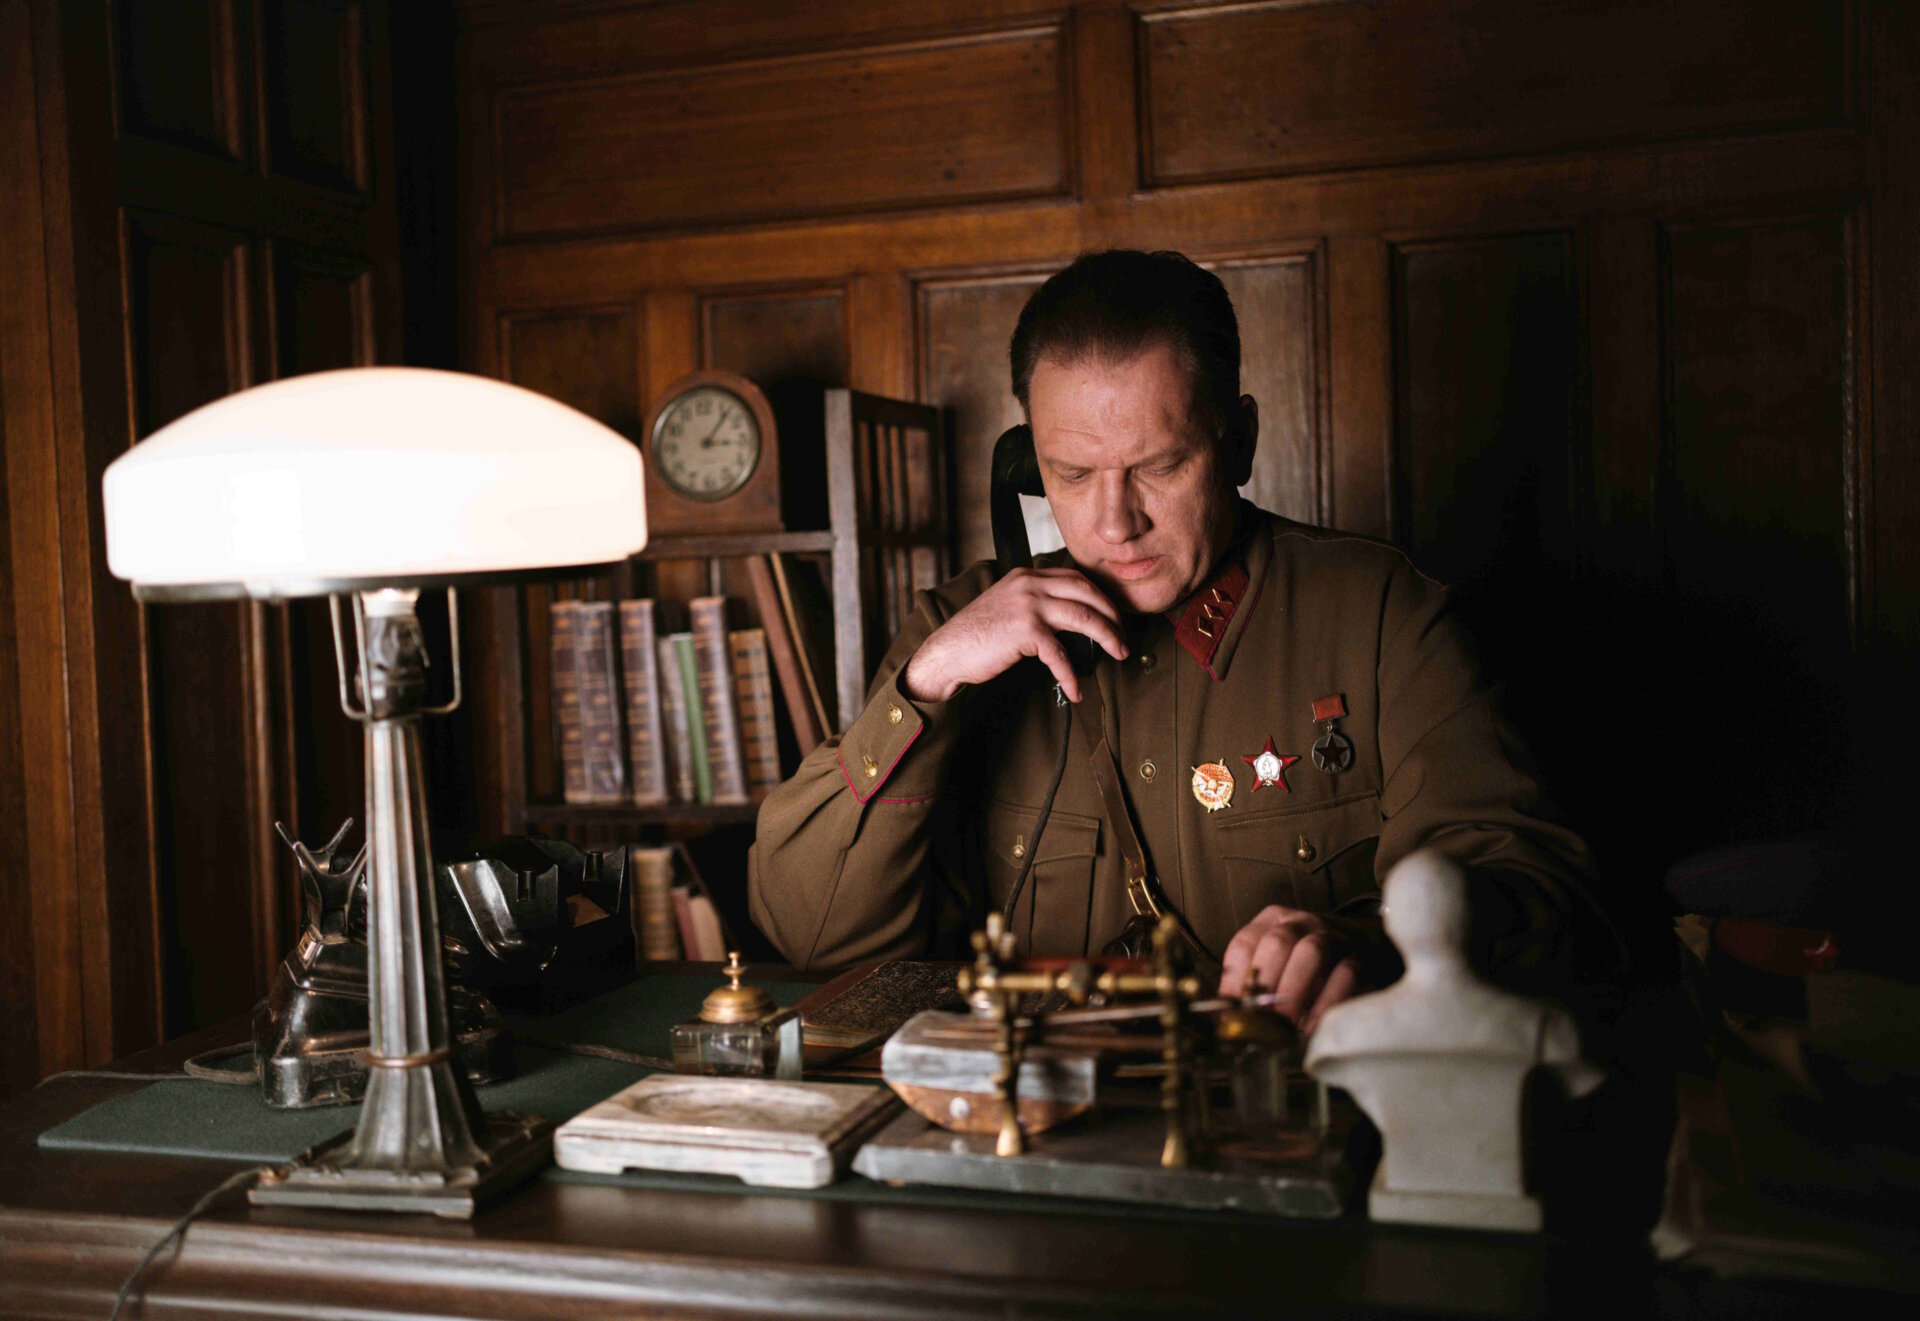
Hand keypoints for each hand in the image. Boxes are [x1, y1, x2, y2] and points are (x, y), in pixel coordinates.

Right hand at [901, 567, 1126, 703]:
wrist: (947, 652)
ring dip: (1107, 637)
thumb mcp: (1007, 604)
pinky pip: (1060, 653)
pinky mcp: (1025, 631)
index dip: (1100, 596)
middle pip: (1087, 592)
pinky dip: (1071, 674)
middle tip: (1123, 635)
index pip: (1076, 578)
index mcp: (1027, 575)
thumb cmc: (976, 635)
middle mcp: (1030, 584)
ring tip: (1119, 653)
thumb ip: (1034, 602)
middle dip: (1112, 614)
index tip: (1113, 614)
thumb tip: (1071, 619)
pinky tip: (1077, 689)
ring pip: (1083, 616)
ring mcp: (1028, 605)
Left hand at [1219, 904, 1361, 1032]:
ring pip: (1310, 953)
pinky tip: (1312, 1029)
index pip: (1244, 944)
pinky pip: (1343, 976)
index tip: (1231, 1013)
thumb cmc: (1305, 966)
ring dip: (1294, 993)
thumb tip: (1220, 1019)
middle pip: (1276, 943)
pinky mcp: (1359, 957)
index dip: (1234, 981)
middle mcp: (1300, 923)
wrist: (1364, 947)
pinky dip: (1325, 1005)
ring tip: (1284, 1027)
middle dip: (1266, 986)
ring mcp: (1332, 936)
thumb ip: (1249, 986)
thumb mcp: (1274, 966)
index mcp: (1271, 922)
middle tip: (1259, 1023)